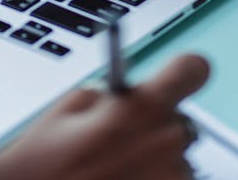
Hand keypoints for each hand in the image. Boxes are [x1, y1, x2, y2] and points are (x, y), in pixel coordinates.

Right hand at [0, 52, 209, 179]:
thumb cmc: (44, 163)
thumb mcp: (69, 108)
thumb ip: (110, 95)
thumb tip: (128, 98)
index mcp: (142, 106)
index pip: (192, 69)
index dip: (184, 71)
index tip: (176, 78)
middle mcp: (165, 140)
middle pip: (182, 121)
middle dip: (156, 127)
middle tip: (120, 142)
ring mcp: (172, 177)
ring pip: (179, 160)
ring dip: (156, 163)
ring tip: (116, 171)